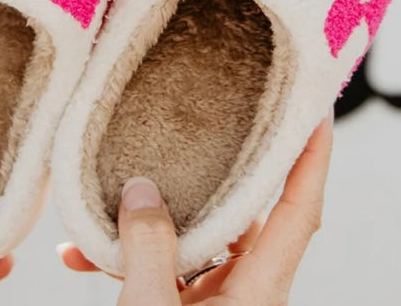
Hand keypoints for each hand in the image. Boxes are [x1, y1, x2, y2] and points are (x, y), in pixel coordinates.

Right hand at [60, 111, 333, 304]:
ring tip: (109, 201)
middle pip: (245, 215)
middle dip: (216, 174)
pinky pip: (166, 269)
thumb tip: (142, 188)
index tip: (320, 113)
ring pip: (196, 240)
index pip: (300, 212)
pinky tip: (80, 255)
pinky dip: (130, 256)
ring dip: (153, 221)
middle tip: (202, 129)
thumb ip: (149, 248)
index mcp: (257, 293)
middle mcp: (244, 294)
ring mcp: (215, 304)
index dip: (313, 160)